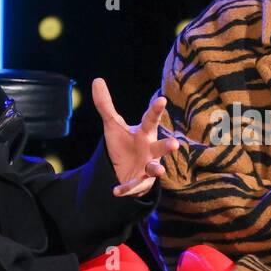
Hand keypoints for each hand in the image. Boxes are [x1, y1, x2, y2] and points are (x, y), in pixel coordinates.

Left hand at [92, 78, 178, 197]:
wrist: (126, 169)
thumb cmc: (124, 144)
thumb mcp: (112, 125)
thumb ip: (105, 105)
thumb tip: (97, 79)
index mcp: (144, 133)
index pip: (151, 120)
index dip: (156, 110)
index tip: (162, 100)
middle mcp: (150, 149)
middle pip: (161, 146)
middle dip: (167, 145)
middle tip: (174, 143)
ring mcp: (147, 167)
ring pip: (155, 168)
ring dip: (157, 169)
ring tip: (158, 170)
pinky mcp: (140, 182)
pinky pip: (134, 186)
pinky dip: (126, 189)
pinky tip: (115, 191)